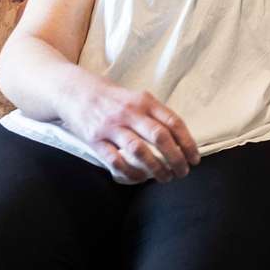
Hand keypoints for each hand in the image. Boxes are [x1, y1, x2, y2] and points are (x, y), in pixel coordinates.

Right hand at [60, 79, 199, 182]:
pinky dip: (130, 172)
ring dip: (156, 168)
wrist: (75, 91)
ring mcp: (112, 126)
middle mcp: (130, 112)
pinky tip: (140, 178)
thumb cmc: (113, 99)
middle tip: (183, 172)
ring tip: (166, 178)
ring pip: (139, 151)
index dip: (187, 142)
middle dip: (176, 158)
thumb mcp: (137, 98)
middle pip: (160, 137)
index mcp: (145, 101)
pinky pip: (115, 160)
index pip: (173, 122)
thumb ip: (156, 115)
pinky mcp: (95, 139)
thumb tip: (180, 139)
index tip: (194, 158)